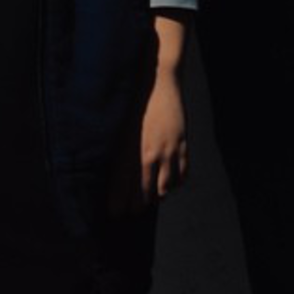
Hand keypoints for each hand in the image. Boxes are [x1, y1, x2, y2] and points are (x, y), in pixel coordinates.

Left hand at [124, 10, 193, 212]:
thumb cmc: (133, 101)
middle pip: (144, 192)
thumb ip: (117, 151)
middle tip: (132, 211)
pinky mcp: (182, 145)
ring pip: (164, 188)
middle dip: (136, 204)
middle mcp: (149, 153)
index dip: (118, 202)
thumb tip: (110, 173)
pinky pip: (181, 175)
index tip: (114, 213)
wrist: (158, 80)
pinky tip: (168, 185)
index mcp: (129, 149)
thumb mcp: (119, 127)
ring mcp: (169, 151)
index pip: (122, 186)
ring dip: (156, 196)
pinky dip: (174, 184)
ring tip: (149, 199)